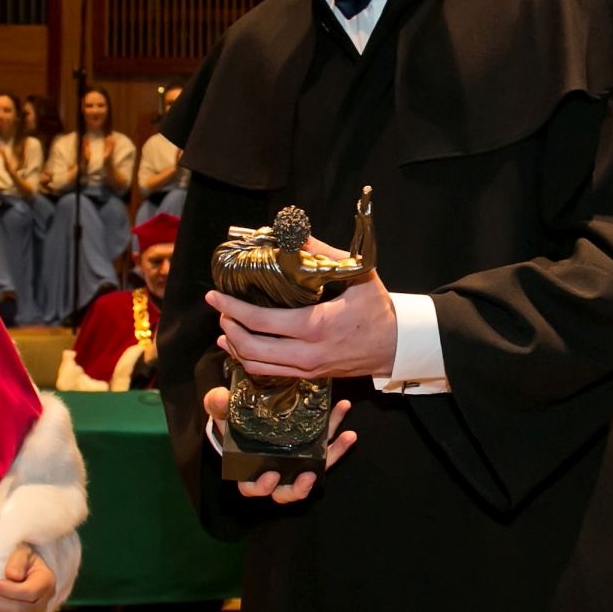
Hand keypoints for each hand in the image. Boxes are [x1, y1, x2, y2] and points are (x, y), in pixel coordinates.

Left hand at [205, 257, 395, 383]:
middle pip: (252, 348)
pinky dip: (249, 360)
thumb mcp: (357, 275)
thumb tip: (293, 235)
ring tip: (225, 327)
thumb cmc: (377, 309)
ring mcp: (308, 368)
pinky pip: (270, 372)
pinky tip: (239, 346)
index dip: (233, 309)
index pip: (262, 321)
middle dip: (229, 328)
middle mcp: (308, 353)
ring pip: (257, 365)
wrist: (397, 346)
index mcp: (316, 326)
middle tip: (219, 310)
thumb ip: (323, 254)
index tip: (215, 296)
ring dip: (235, 346)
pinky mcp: (310, 376)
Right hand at [206, 384, 356, 503]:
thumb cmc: (231, 423)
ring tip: (344, 439)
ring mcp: (296, 467)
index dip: (261, 486)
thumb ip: (218, 406)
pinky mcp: (312, 455)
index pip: (252, 488)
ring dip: (332, 457)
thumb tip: (220, 398)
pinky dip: (339, 441)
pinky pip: (327, 452)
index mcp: (249, 472)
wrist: (248, 416)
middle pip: (286, 492)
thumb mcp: (222, 414)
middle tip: (308, 475)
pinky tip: (346, 421)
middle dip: (298, 488)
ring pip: (314, 472)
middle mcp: (275, 475)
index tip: (271, 476)